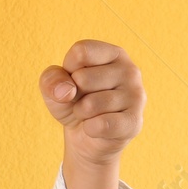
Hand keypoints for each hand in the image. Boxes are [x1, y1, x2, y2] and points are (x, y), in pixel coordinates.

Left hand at [39, 39, 145, 164]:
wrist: (86, 136)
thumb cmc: (72, 102)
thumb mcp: (53, 86)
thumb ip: (51, 79)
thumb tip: (66, 91)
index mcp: (112, 53)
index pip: (81, 51)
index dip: (68, 70)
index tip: (74, 79)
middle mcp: (130, 70)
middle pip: (83, 78)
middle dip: (73, 95)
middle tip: (83, 100)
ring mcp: (136, 95)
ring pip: (90, 104)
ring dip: (81, 113)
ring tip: (90, 113)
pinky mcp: (134, 121)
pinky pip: (101, 125)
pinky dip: (90, 128)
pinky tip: (98, 127)